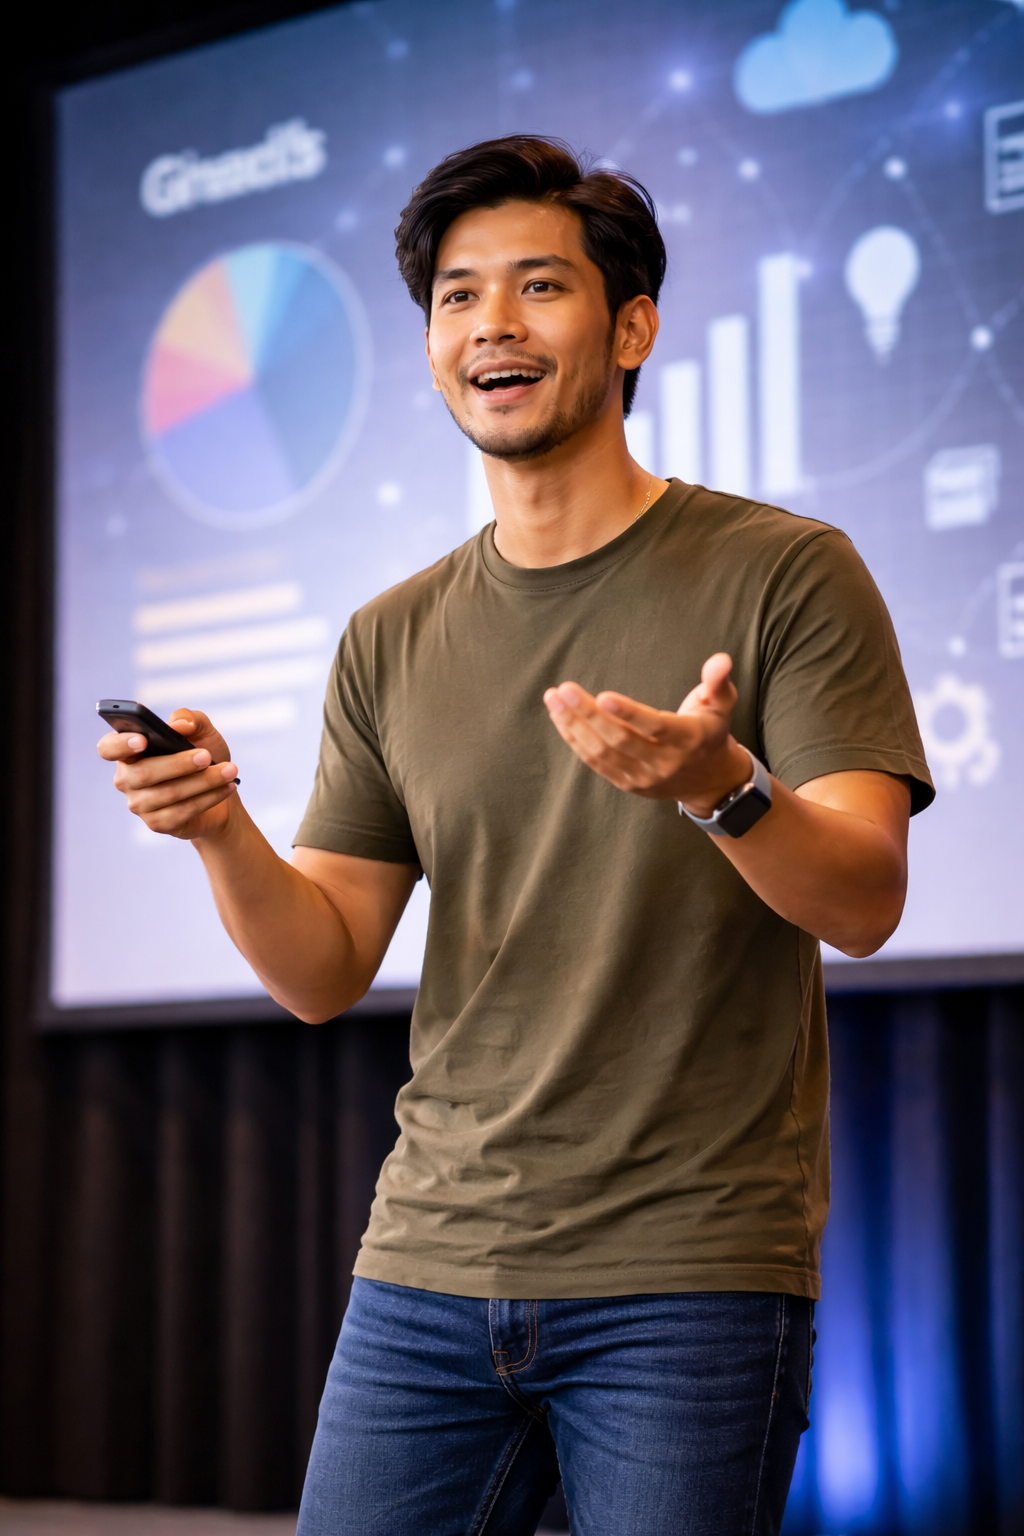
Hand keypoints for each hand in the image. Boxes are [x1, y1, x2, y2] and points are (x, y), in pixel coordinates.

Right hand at [97, 707, 238, 840]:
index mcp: (128, 751)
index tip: (143, 740)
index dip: (120, 745)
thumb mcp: (201, 730)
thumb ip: (189, 718)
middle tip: (206, 756)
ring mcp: (139, 804)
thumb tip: (180, 724)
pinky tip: (227, 787)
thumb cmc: (203, 754)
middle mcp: (127, 779)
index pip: (108, 748)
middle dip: (179, 764)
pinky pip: (182, 812)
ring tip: (230, 770)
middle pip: (144, 774)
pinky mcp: (158, 824)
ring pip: (168, 794)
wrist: (221, 788)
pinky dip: (209, 798)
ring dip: (203, 781)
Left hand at [543, 652, 753, 815]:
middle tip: (564, 690)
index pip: (655, 727)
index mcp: (688, 739)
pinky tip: (561, 720)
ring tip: (554, 700)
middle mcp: (665, 763)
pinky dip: (576, 741)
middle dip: (588, 714)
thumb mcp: (722, 704)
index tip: (602, 695)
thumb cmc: (710, 731)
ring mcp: (644, 777)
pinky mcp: (629, 784)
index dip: (628, 713)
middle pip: (620, 739)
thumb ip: (718, 681)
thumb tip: (720, 659)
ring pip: (603, 753)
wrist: (710, 780)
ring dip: (574, 726)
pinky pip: (597, 764)